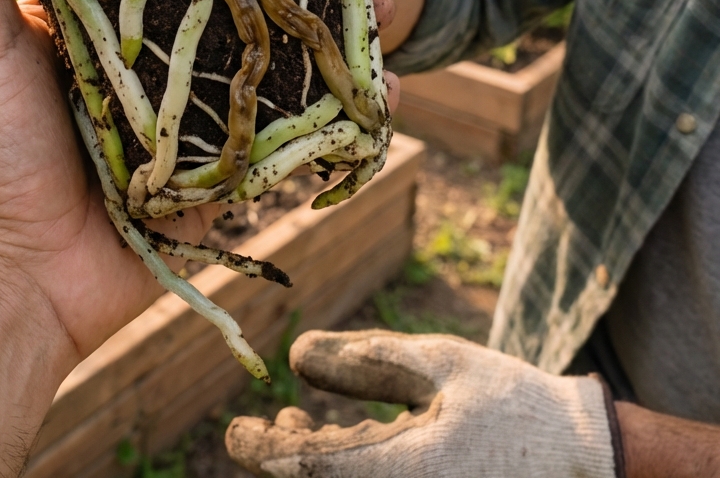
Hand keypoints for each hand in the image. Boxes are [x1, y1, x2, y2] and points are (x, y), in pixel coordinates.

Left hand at [226, 329, 618, 477]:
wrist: (583, 463)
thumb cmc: (513, 406)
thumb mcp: (441, 365)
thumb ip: (367, 360)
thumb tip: (296, 354)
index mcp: (408, 471)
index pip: (311, 472)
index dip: (263, 451)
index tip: (237, 429)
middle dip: (283, 458)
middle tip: (276, 421)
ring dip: (311, 465)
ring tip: (300, 425)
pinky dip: (342, 471)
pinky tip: (338, 446)